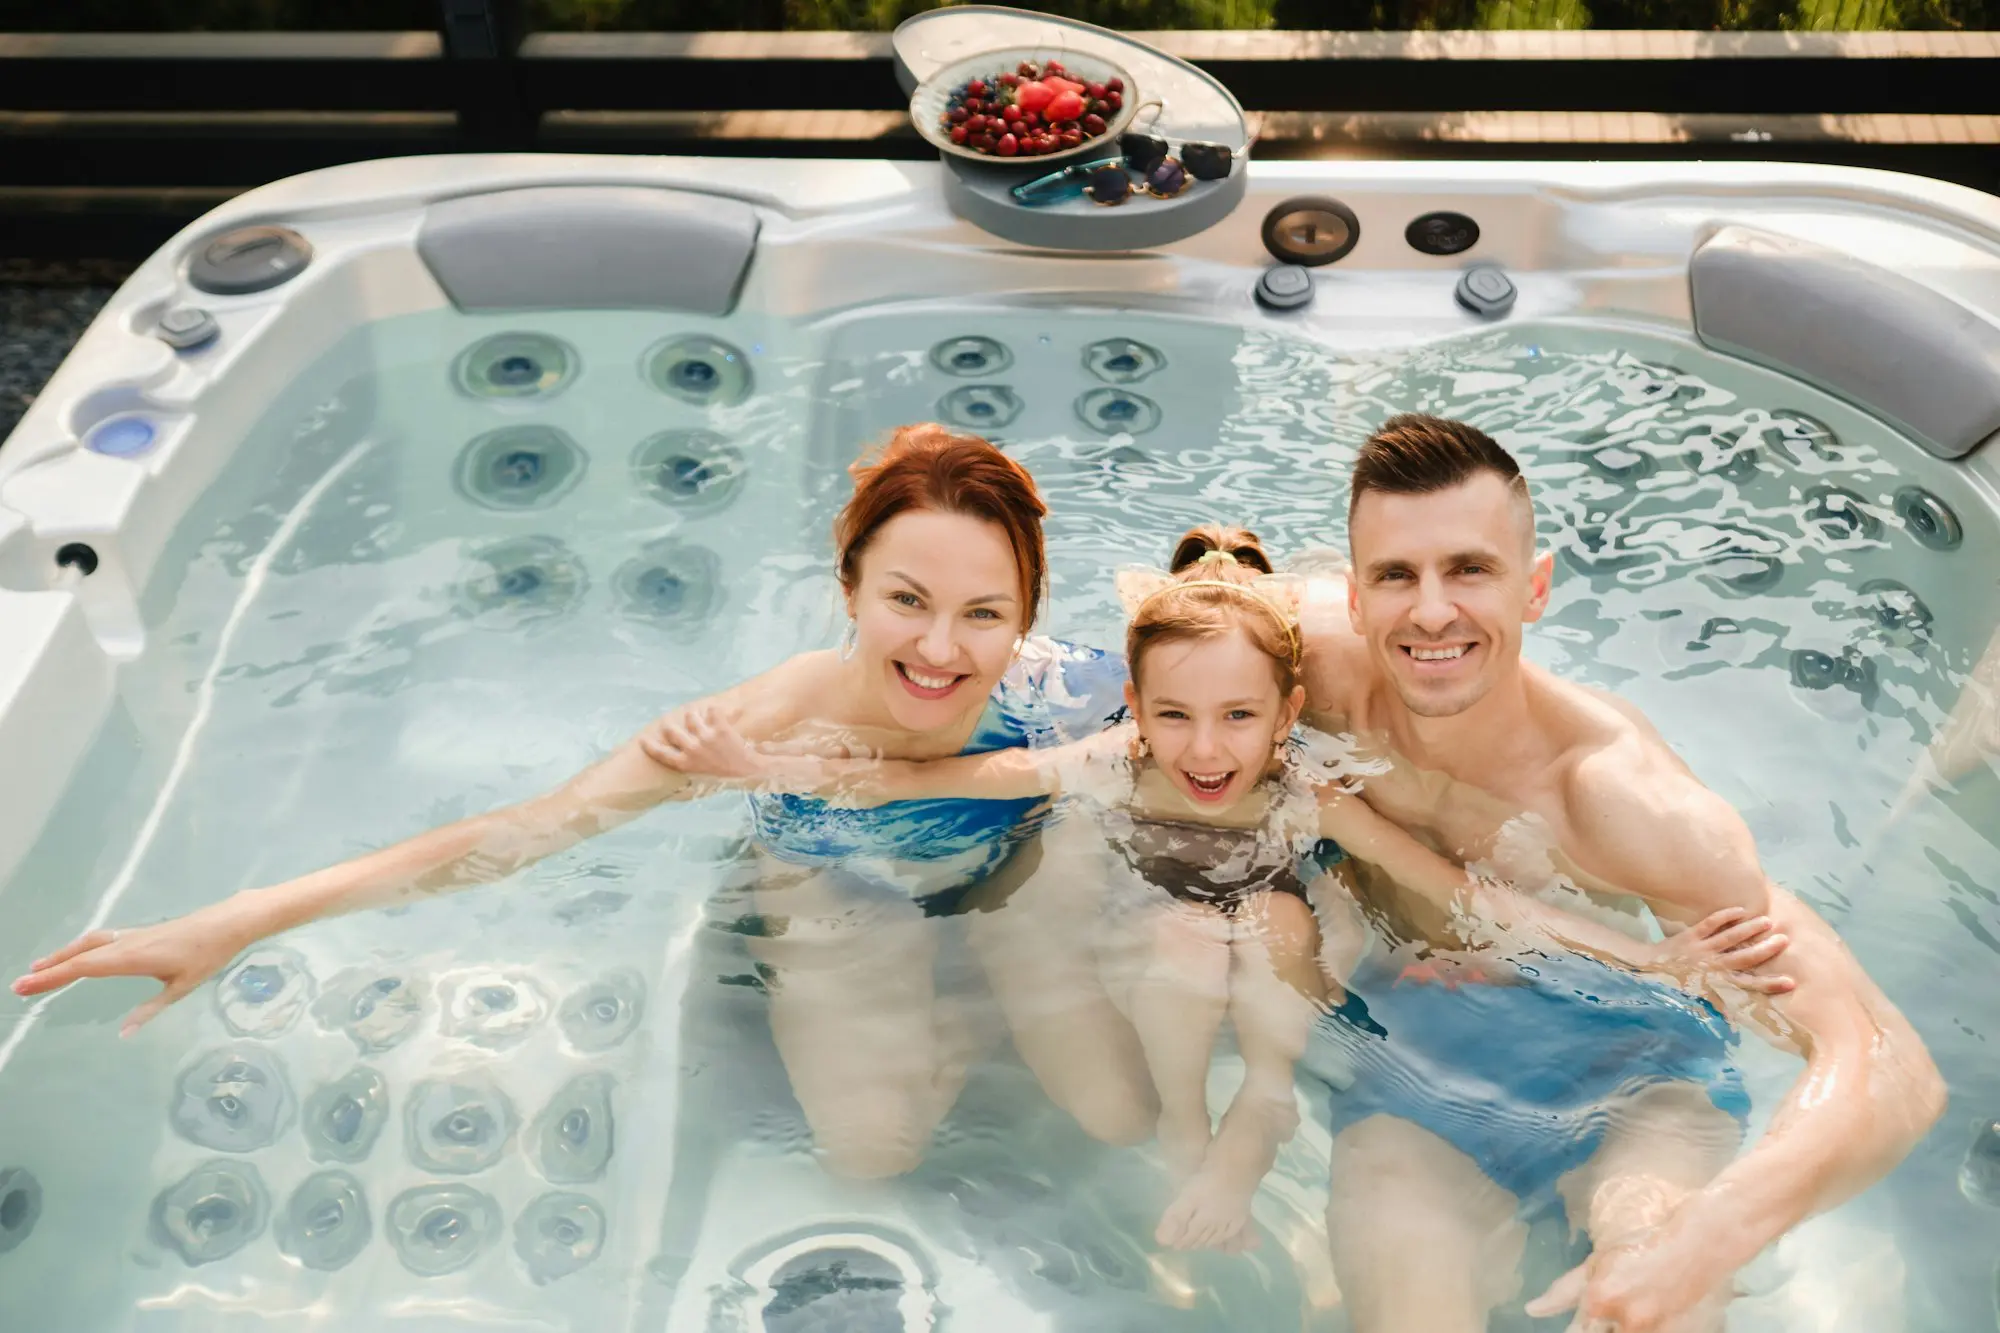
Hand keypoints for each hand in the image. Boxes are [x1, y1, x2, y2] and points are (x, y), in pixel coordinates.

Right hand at [11, 897, 260, 1035]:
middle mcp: (126, 943)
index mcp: (132, 957)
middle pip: (79, 955)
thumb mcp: (181, 987)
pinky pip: (102, 939)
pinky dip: (82, 947)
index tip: (26, 985)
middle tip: (20, 984)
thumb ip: (150, 1009)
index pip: (83, 967)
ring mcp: (133, 935)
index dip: (52, 977)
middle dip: (49, 969)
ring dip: (63, 955)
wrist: (227, 922)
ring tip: (40, 969)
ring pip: (89, 943)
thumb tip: (123, 1033)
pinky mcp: (140, 932)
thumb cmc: (208, 955)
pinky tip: (78, 955)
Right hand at [639, 704, 771, 782]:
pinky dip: (715, 710)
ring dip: (694, 715)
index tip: (642, 739)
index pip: (661, 753)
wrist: (748, 770)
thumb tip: (674, 752)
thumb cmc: (723, 773)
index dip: (650, 746)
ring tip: (699, 718)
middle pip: (671, 730)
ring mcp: (706, 738)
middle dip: (669, 724)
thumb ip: (687, 761)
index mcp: (686, 763)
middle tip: (670, 722)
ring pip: (691, 716)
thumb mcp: (700, 772)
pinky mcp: (720, 728)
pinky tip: (719, 714)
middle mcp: (693, 749)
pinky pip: (712, 710)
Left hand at [1525, 1219, 1732, 1332]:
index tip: (1577, 1325)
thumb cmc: (1640, 1246)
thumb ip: (1565, 1291)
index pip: (1577, 1332)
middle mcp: (1623, 1320)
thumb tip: (1532, 1311)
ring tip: (1629, 1301)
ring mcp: (1650, 1329)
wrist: (1695, 1245)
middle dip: (1597, 1325)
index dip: (1576, 1329)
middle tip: (1605, 1310)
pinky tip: (1641, 1310)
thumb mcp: (1598, 1263)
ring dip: (1617, 1325)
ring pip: (1621, 1332)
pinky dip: (1638, 1326)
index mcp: (1598, 1300)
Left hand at [1647, 906, 1794, 995]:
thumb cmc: (1676, 985)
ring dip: (1749, 929)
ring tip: (1768, 921)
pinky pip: (1709, 923)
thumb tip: (1735, 1018)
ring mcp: (1701, 948)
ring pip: (1729, 937)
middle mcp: (1711, 965)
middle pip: (1743, 957)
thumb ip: (1717, 1003)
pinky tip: (1740, 909)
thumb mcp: (1697, 998)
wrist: (1647, 969)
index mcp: (1716, 982)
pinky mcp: (1690, 935)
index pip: (1748, 984)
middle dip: (1765, 949)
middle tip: (1784, 940)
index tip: (1791, 982)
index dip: (1769, 984)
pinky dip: (1725, 916)